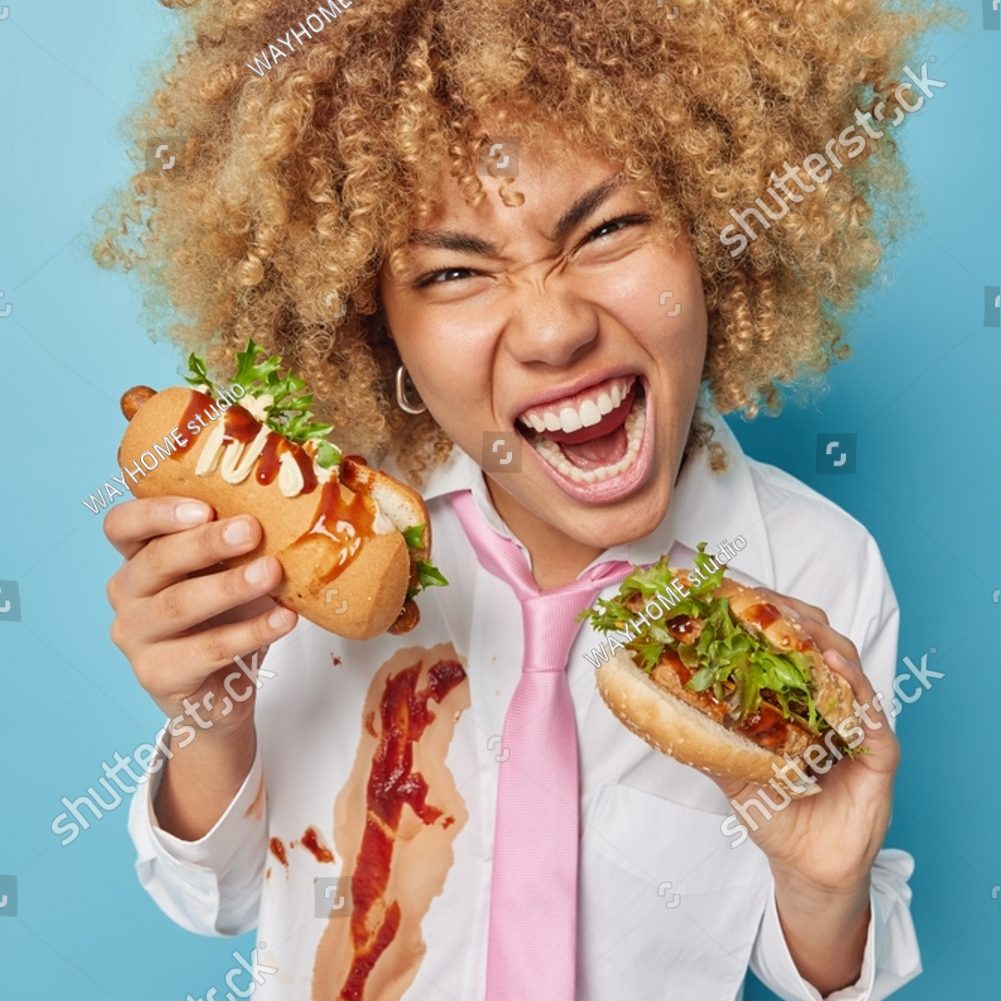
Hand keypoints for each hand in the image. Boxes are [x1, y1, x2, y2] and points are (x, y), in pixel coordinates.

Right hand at [104, 496, 298, 738]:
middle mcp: (127, 593)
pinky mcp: (158, 675)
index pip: (122, 525)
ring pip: (179, 604)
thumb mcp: (226, 573)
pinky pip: (208, 649)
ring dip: (230, 586)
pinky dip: (251, 632)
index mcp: (137, 558)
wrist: (222, 691)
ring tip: (272, 572)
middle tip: (251, 530)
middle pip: (156, 560)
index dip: (157, 512)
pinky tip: (284, 619)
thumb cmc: (224, 617)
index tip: (204, 508)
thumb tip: (284, 515)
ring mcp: (135, 636)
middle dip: (206, 542)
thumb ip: (236, 545)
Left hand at [711, 588, 898, 892]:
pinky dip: (854, 688)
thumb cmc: (774, 812)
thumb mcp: (733, 768)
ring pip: (847, 665)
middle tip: (762, 600)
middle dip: (792, 616)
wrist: (805, 867)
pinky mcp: (880, 753)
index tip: (734, 592)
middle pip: (819, 640)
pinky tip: (834, 670)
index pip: (787, 642)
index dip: (766, 614)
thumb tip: (658, 708)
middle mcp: (828, 701)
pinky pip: (871, 714)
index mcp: (797, 697)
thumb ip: (708, 737)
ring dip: (822, 641)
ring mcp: (857, 723)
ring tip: (797, 626)